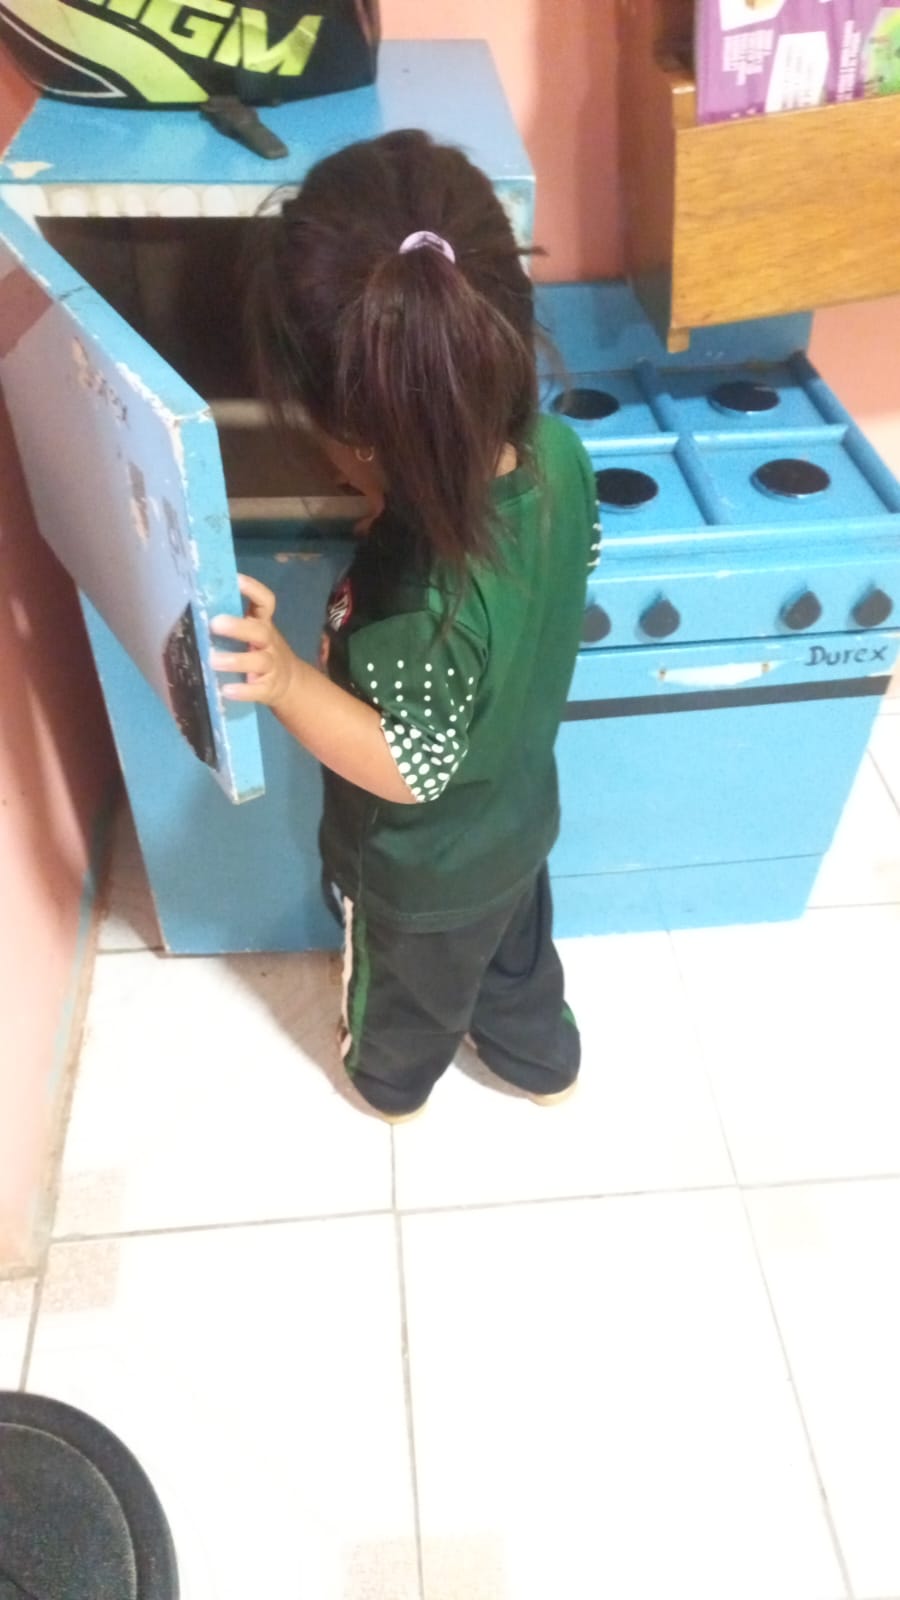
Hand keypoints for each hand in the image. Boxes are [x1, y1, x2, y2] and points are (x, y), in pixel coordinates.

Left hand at [210, 574, 297, 706]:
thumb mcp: (254, 634)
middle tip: (214, 624)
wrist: (290, 683)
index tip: (235, 579)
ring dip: (236, 660)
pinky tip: (226, 690)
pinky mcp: (269, 688)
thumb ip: (234, 622)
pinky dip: (243, 690)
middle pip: (261, 632)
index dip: (253, 590)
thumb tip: (197, 605)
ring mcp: (272, 666)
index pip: (266, 602)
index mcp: (264, 624)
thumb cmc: (261, 652)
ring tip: (213, 661)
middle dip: (239, 627)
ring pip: (259, 661)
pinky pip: (257, 690)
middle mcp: (270, 643)